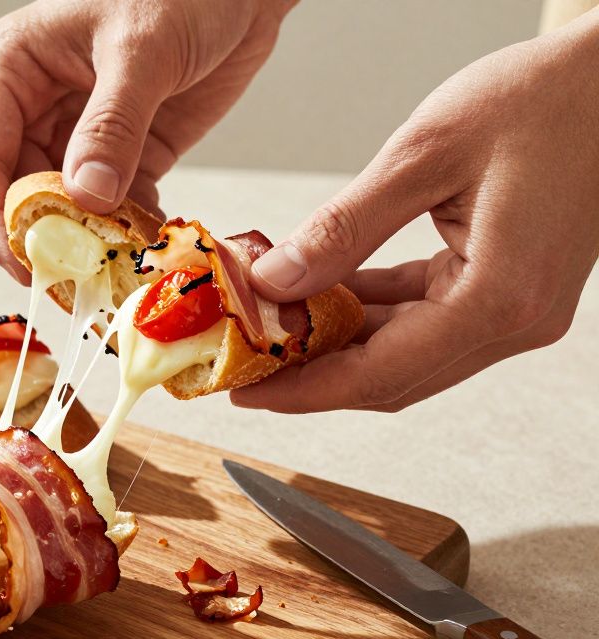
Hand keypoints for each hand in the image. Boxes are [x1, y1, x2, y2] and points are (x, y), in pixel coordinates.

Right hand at [0, 0, 294, 282]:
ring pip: (59, 212)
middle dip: (39, 242)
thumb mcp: (143, 50)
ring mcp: (74, 135)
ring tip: (113, 275)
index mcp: (10, 70)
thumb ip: (112, 125)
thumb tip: (85, 198)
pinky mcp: (120, 155)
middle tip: (72, 283)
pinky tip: (145, 251)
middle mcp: (31, 107)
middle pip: (13, 196)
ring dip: (83, 247)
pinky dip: (124, 236)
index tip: (25, 264)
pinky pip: (109, 210)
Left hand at [233, 11, 598, 412]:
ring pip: (405, 353)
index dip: (303, 390)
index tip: (245, 391)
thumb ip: (344, 228)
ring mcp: (518, 309)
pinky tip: (323, 294)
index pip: (379, 374)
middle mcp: (517, 319)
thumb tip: (276, 279)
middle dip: (311, 374)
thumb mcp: (424, 156)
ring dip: (338, 344)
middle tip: (243, 363)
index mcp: (501, 297)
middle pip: (391, 377)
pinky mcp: (510, 289)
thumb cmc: (544, 99)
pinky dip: (371, 313)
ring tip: (273, 327)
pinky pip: (426, 319)